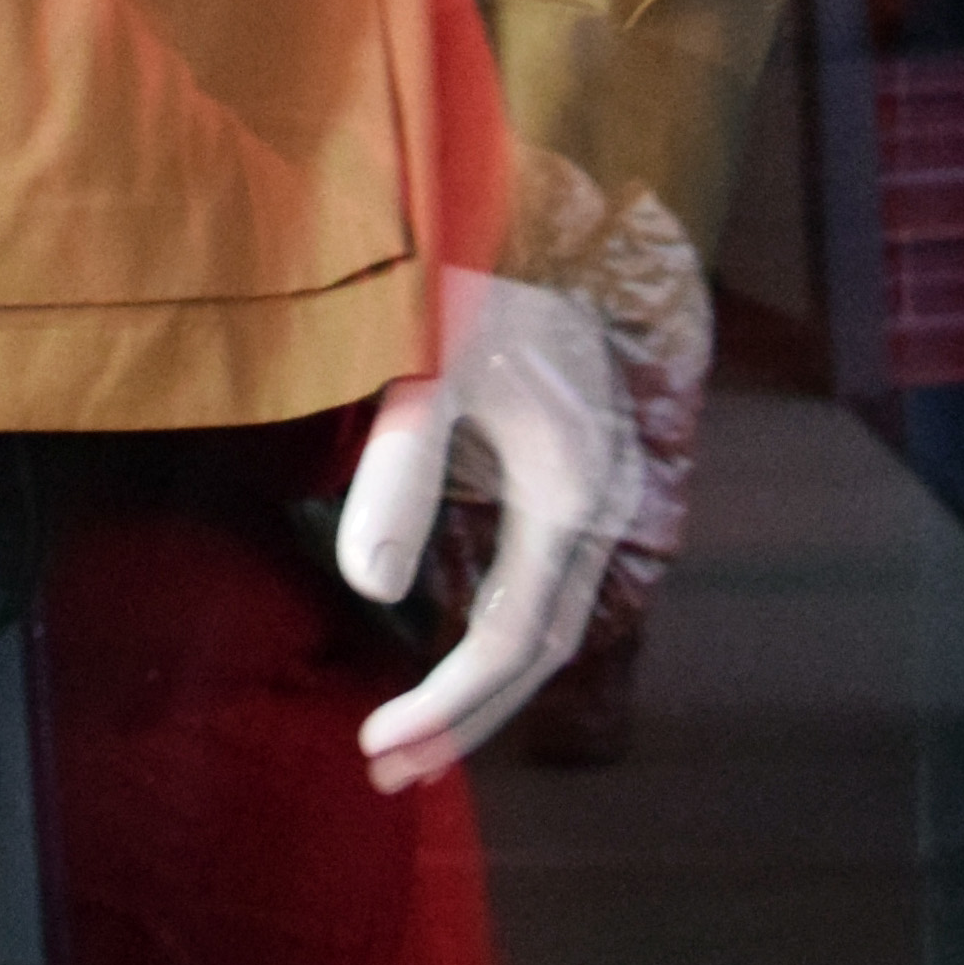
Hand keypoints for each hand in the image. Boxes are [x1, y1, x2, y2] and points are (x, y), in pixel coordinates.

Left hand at [335, 266, 642, 789]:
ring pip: (545, 618)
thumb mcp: (428, 358)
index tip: (378, 745)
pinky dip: (492, 631)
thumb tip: (366, 584)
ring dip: (480, 682)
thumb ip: (401, 466)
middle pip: (540, 647)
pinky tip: (443, 647)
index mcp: (573, 486)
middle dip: (467, 715)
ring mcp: (588, 488)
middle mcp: (597, 500)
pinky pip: (539, 578)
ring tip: (405, 735)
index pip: (514, 634)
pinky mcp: (563, 470)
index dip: (449, 701)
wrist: (520, 196)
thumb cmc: (471, 269)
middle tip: (386, 768)